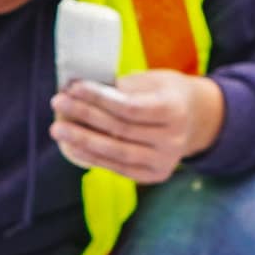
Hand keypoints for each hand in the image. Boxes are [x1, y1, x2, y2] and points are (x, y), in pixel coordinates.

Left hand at [47, 70, 222, 184]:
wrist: (196, 119)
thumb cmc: (166, 93)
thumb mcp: (153, 80)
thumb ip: (122, 87)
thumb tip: (79, 90)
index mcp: (175, 110)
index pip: (129, 107)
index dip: (99, 98)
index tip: (73, 87)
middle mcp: (173, 139)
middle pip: (120, 129)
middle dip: (85, 115)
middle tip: (58, 103)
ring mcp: (165, 161)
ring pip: (117, 152)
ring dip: (82, 140)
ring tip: (57, 128)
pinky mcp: (155, 175)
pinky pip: (118, 168)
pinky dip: (92, 157)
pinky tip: (71, 146)